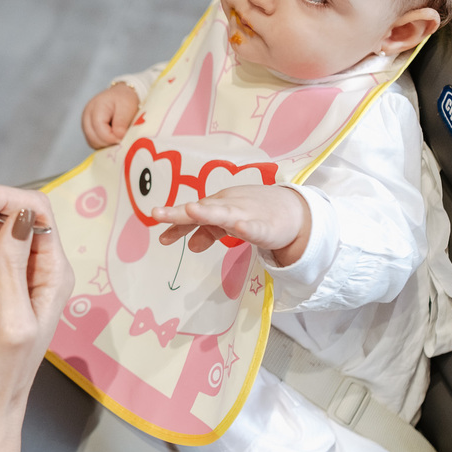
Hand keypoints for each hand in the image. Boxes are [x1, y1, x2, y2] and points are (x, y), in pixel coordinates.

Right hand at [81, 83, 139, 148]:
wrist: (120, 94)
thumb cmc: (124, 99)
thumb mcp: (127, 107)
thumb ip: (121, 122)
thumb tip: (118, 138)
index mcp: (95, 108)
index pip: (99, 129)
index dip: (112, 138)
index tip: (123, 138)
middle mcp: (86, 116)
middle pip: (93, 138)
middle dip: (109, 143)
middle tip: (122, 140)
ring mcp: (85, 124)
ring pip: (92, 142)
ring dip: (106, 144)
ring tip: (117, 137)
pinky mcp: (88, 130)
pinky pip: (94, 142)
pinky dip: (104, 144)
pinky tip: (112, 138)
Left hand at [152, 185, 310, 265]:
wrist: (294, 210)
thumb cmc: (254, 213)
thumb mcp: (228, 223)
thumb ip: (208, 233)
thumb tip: (190, 245)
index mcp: (217, 207)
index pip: (192, 216)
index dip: (175, 224)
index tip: (161, 237)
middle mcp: (228, 207)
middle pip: (201, 210)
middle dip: (180, 213)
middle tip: (157, 213)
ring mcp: (246, 214)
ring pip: (224, 214)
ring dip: (208, 212)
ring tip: (192, 211)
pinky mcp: (265, 226)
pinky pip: (254, 227)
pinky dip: (246, 227)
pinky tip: (238, 228)